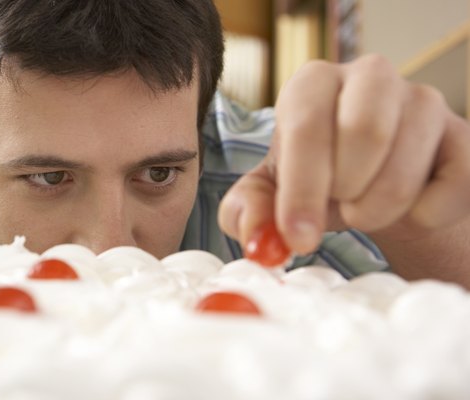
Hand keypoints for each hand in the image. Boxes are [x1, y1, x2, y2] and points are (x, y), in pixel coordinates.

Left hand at [219, 55, 469, 262]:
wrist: (374, 183)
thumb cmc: (318, 178)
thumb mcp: (271, 192)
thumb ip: (248, 209)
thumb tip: (252, 232)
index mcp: (312, 83)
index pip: (306, 126)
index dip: (302, 189)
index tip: (298, 236)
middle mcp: (369, 77)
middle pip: (364, 131)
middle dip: (346, 192)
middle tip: (340, 210)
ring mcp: (422, 100)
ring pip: (405, 166)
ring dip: (380, 209)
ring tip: (365, 210)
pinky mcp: (462, 135)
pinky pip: (454, 183)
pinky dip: (427, 214)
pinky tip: (410, 209)